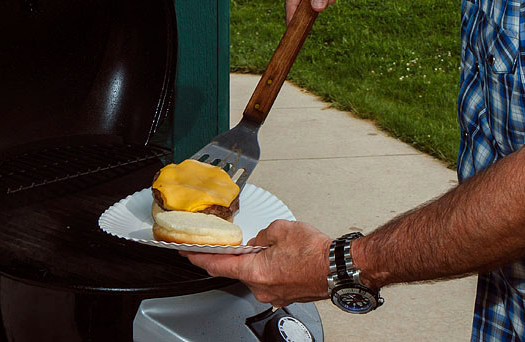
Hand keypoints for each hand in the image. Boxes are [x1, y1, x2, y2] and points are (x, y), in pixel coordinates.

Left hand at [182, 220, 331, 306]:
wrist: (338, 268)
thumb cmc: (315, 252)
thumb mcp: (281, 229)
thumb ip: (261, 234)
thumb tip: (257, 241)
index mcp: (255, 271)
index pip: (217, 266)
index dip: (199, 258)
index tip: (187, 253)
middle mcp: (261, 288)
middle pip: (239, 270)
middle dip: (242, 255)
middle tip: (253, 241)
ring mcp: (273, 295)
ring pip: (256, 275)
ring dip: (260, 261)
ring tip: (280, 248)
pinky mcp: (285, 296)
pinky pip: (271, 281)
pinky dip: (272, 269)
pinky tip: (286, 258)